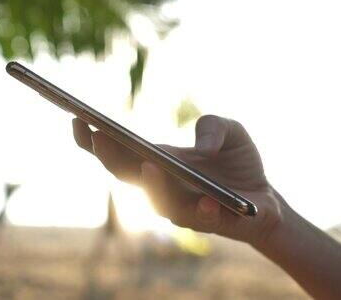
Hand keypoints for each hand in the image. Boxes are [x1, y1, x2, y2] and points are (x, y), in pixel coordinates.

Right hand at [72, 115, 286, 246]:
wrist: (264, 199)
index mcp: (158, 162)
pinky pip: (202, 219)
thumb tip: (201, 148)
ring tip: (150, 163)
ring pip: (159, 201)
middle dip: (109, 156)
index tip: (76, 116)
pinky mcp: (210, 223)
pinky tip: (207, 200)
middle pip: (126, 175)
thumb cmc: (238, 162)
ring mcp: (182, 207)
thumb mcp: (232, 131)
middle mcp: (161, 187)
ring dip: (152, 184)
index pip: (117, 153)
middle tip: (97, 134)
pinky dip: (201, 210)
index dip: (92, 139)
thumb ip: (215, 125)